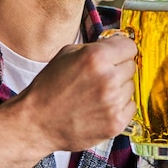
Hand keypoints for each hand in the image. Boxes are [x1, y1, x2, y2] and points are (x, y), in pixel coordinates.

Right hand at [13, 35, 136, 151]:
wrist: (37, 121)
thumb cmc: (49, 87)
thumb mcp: (67, 54)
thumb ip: (95, 47)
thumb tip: (115, 45)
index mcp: (96, 57)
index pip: (130, 47)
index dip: (121, 50)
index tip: (117, 55)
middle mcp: (108, 79)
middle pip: (131, 67)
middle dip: (118, 69)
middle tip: (100, 77)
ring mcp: (113, 103)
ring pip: (131, 87)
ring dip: (119, 89)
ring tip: (97, 94)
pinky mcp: (115, 123)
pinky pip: (130, 107)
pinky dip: (119, 106)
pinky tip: (101, 107)